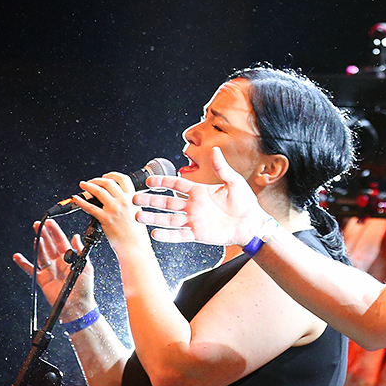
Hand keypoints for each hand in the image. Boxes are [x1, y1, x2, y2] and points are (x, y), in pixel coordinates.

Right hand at [13, 219, 96, 320]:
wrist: (76, 307)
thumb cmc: (84, 288)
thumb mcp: (86, 268)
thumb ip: (79, 252)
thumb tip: (76, 237)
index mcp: (70, 258)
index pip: (61, 241)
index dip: (55, 232)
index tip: (50, 222)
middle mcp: (59, 263)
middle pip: (49, 245)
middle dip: (44, 235)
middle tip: (38, 224)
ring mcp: (50, 270)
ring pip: (41, 255)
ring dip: (37, 246)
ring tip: (34, 237)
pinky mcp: (42, 279)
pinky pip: (31, 269)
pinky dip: (24, 263)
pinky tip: (18, 256)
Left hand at [72, 172, 148, 250]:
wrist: (135, 247)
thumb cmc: (137, 234)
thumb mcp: (138, 213)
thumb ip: (130, 204)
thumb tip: (119, 199)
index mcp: (133, 199)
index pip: (123, 179)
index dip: (113, 175)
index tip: (107, 176)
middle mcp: (124, 201)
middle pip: (108, 182)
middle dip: (96, 179)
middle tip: (91, 181)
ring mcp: (114, 209)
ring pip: (98, 191)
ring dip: (88, 186)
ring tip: (82, 185)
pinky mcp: (105, 218)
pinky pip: (90, 207)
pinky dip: (81, 201)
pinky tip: (76, 199)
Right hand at [133, 147, 268, 245]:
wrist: (251, 223)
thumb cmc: (245, 202)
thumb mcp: (234, 182)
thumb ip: (222, 168)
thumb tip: (216, 150)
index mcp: (199, 191)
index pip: (176, 184)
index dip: (162, 182)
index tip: (148, 180)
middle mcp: (193, 206)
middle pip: (166, 202)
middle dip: (150, 200)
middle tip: (134, 199)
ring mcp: (194, 220)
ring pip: (168, 219)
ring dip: (153, 218)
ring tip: (138, 216)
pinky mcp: (197, 234)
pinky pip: (179, 235)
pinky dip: (168, 235)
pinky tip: (155, 234)